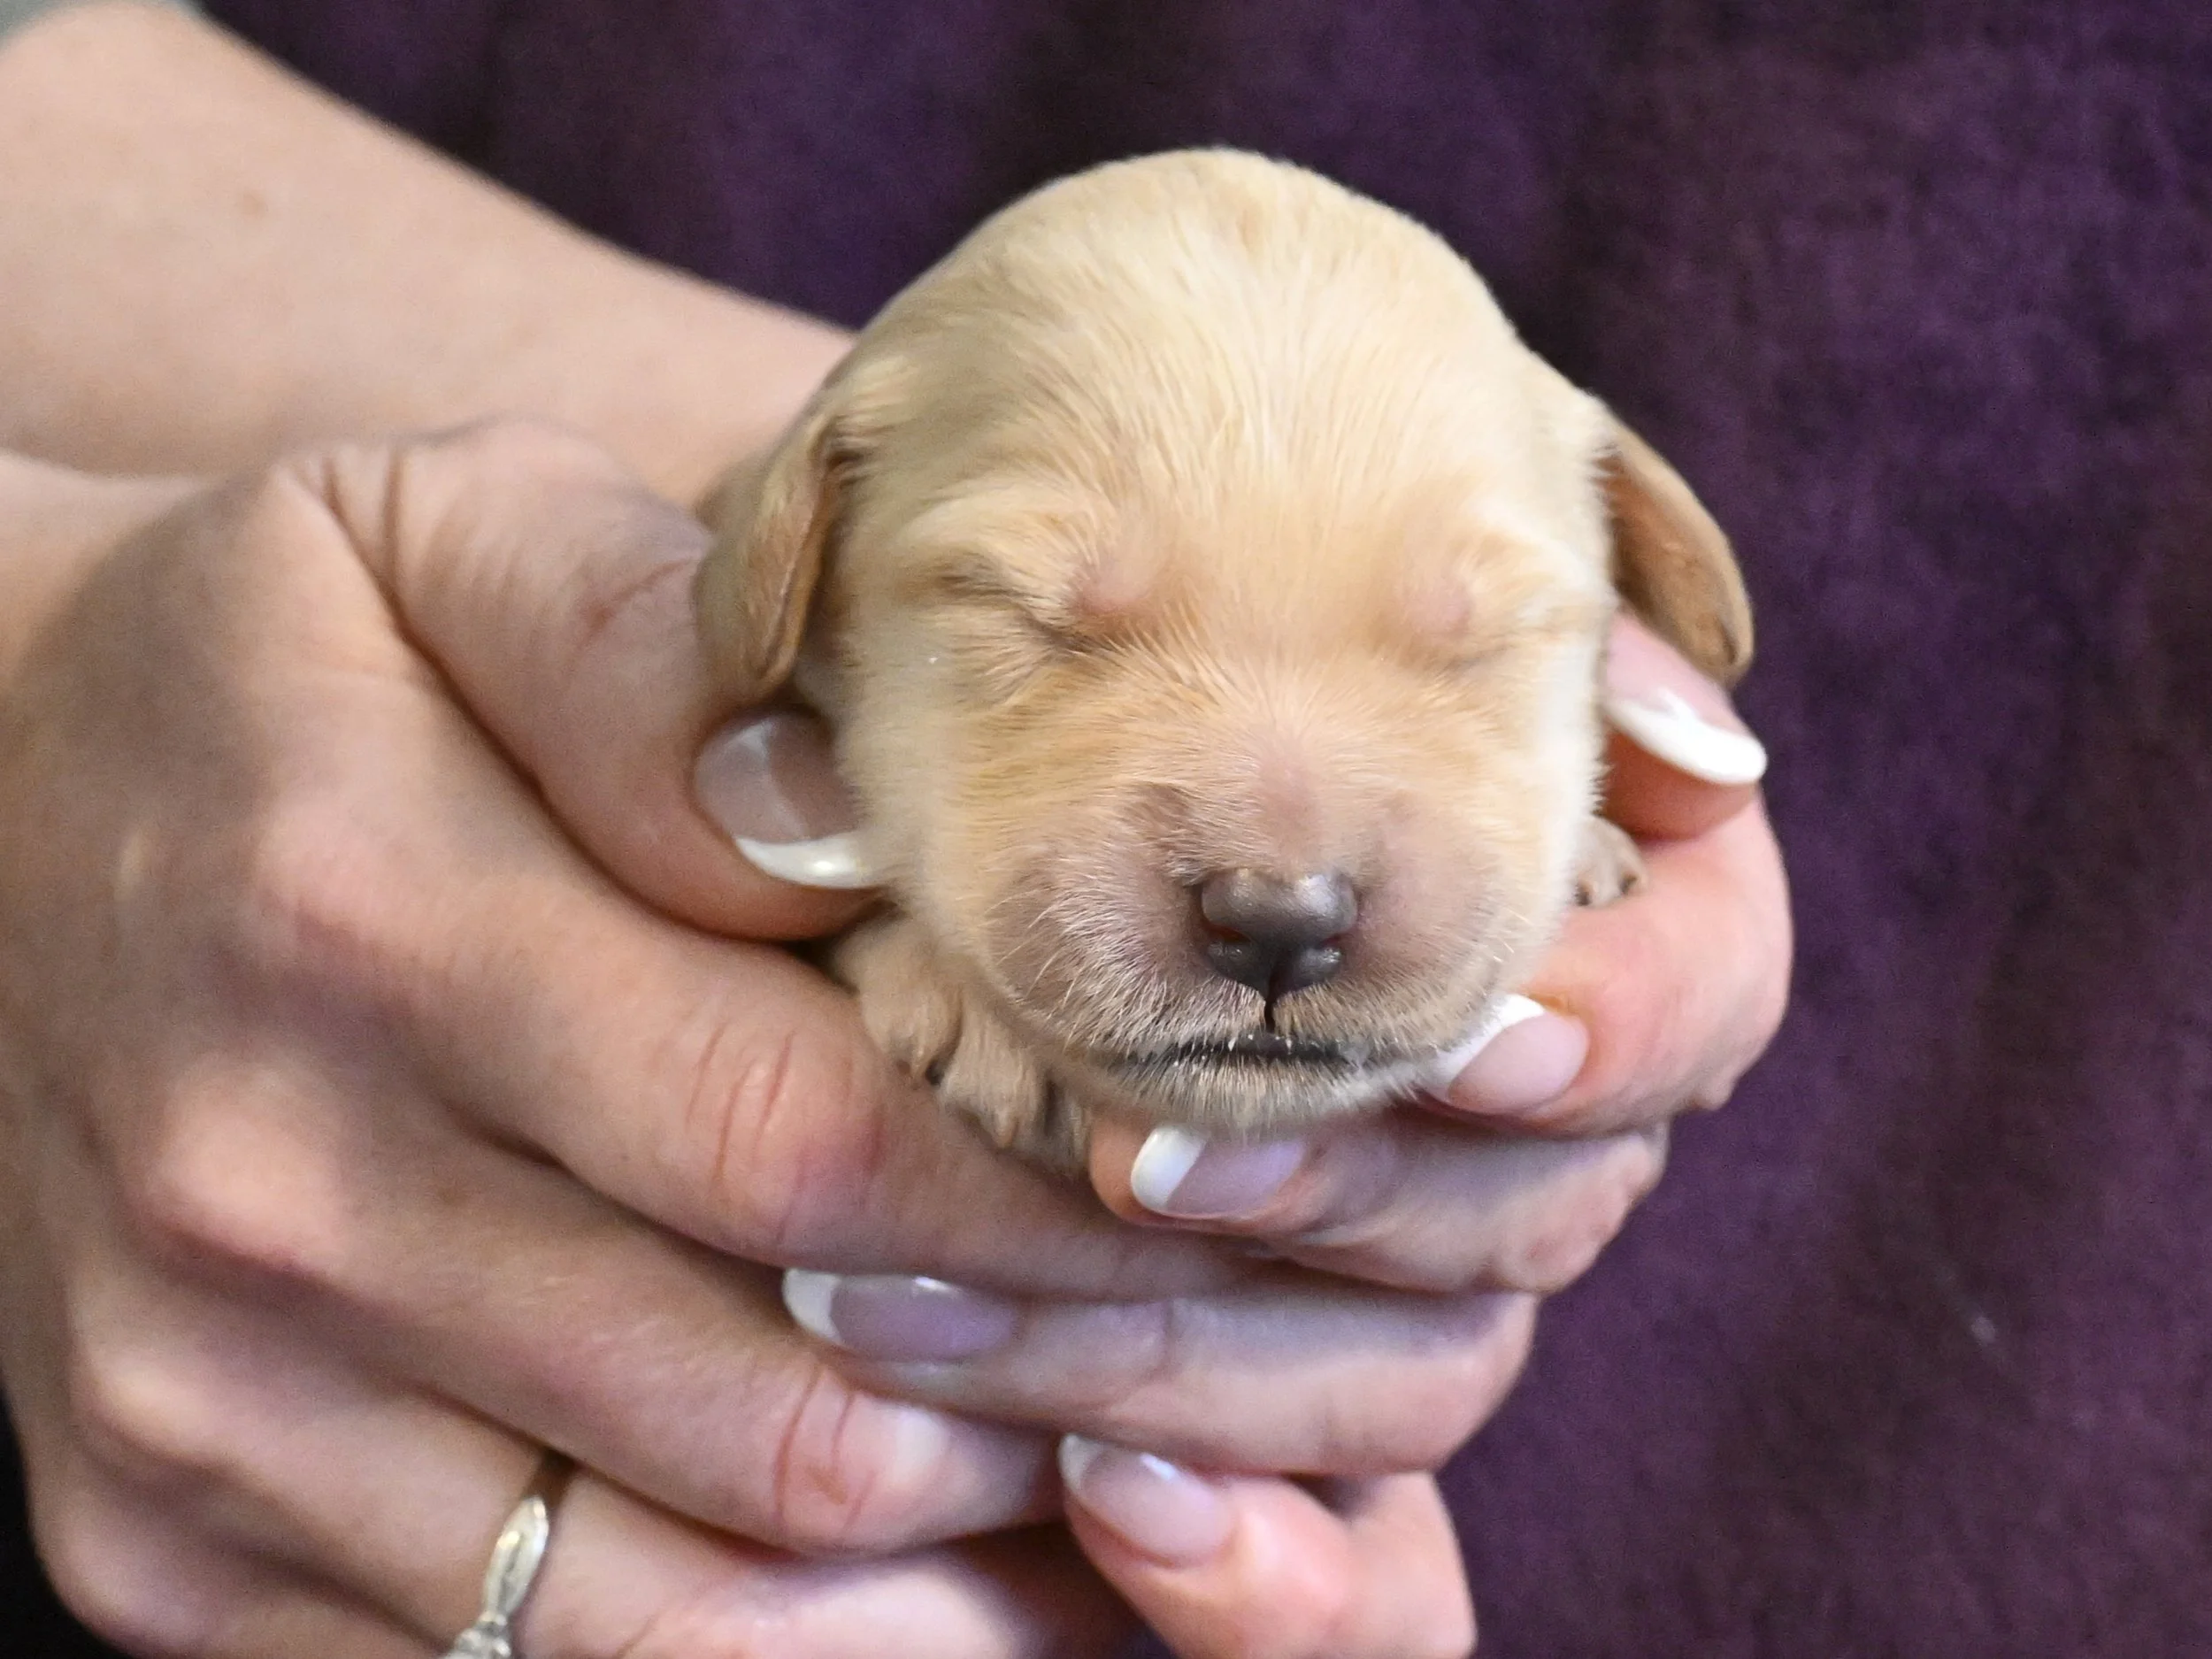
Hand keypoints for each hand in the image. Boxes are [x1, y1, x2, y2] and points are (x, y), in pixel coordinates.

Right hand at [0, 424, 1528, 1657]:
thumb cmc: (278, 664)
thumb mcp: (450, 536)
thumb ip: (666, 661)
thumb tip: (871, 821)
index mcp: (360, 919)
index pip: (812, 1140)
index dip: (1059, 1208)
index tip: (1220, 1204)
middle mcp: (263, 1201)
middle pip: (779, 1404)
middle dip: (1050, 1406)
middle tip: (1228, 1371)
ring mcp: (197, 1410)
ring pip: (679, 1604)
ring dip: (939, 1574)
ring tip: (1119, 1493)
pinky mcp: (159, 1538)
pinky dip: (759, 1649)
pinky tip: (905, 1560)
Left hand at [752, 608, 1785, 1658]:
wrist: (853, 791)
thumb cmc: (945, 660)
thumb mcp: (994, 578)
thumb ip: (1178, 624)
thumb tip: (1456, 755)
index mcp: (1526, 870)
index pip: (1707, 971)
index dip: (1631, 1023)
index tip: (1478, 1041)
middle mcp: (1485, 1088)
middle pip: (1548, 1203)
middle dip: (1350, 1194)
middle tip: (1135, 1165)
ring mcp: (1386, 1272)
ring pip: (1426, 1381)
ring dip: (1222, 1370)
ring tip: (948, 1317)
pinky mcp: (1282, 1433)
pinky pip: (1365, 1571)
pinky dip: (1273, 1573)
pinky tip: (1118, 1515)